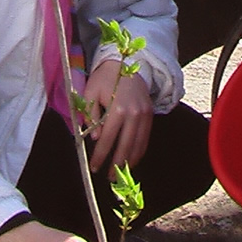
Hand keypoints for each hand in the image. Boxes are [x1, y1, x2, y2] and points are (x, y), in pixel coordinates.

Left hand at [84, 57, 152, 171]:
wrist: (126, 63)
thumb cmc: (105, 78)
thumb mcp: (91, 93)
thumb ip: (91, 115)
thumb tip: (94, 138)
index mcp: (118, 109)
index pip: (107, 139)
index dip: (100, 155)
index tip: (95, 167)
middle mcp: (134, 114)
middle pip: (125, 146)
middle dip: (116, 164)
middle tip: (110, 178)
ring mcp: (144, 115)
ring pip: (138, 144)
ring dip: (129, 161)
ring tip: (121, 174)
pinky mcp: (150, 115)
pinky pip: (145, 138)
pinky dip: (139, 151)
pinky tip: (132, 160)